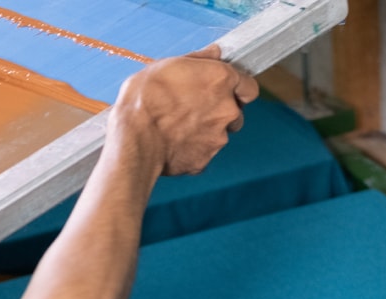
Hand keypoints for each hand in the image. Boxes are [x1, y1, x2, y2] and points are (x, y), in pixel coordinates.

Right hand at [109, 44, 258, 176]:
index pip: (249, 87)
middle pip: (235, 113)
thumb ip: (199, 59)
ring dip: (206, 131)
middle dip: (219, 112)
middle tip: (193, 109)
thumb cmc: (146, 98)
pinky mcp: (206, 159)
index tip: (227, 91)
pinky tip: (172, 142)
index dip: (238, 89)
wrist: (135, 138)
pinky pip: (203, 153)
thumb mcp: (168, 65)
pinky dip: (192, 149)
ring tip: (178, 126)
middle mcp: (227, 109)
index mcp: (221, 80)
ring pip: (219, 134)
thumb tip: (215, 52)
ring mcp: (219, 137)